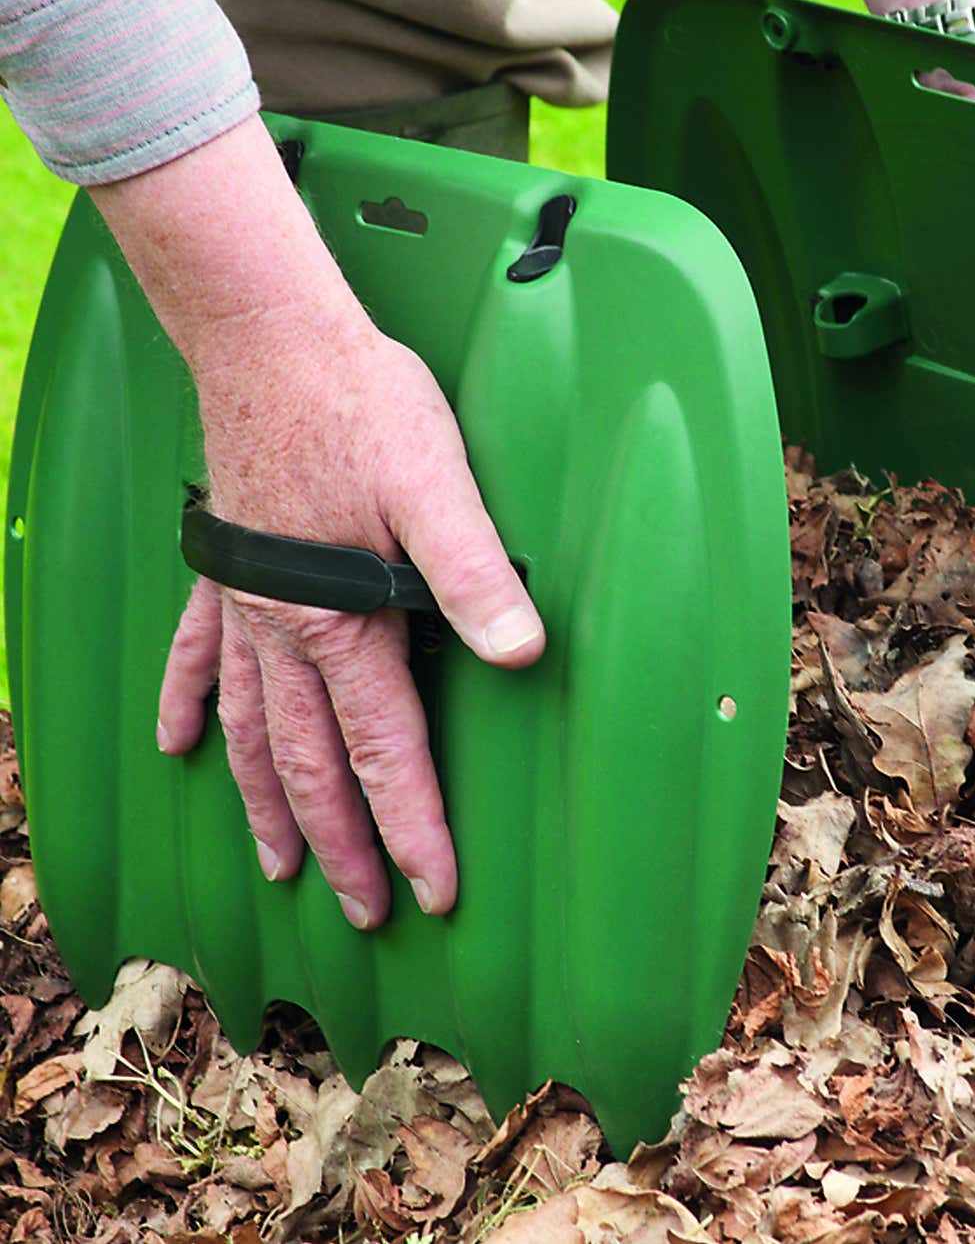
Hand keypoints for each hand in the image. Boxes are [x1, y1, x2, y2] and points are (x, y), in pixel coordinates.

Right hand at [89, 116, 543, 929]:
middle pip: (314, 765)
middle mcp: (287, 631)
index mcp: (346, 623)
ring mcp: (247, 603)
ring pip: (251, 733)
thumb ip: (476, 575)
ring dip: (267, 804)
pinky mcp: (227, 567)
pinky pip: (194, 657)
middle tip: (367, 913)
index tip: (433, 894)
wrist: (272, 338)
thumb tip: (523, 655)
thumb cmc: (361, 405)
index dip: (414, 829)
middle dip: (345, 845)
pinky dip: (186, 708)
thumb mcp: (438, 485)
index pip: (386, 752)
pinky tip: (175, 749)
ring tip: (277, 868)